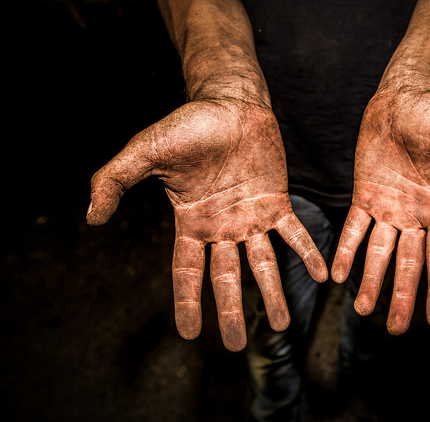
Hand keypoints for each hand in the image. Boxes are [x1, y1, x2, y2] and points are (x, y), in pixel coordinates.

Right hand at [87, 99, 327, 350]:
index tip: (190, 335)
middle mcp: (221, 227)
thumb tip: (91, 217)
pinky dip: (305, 253)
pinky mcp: (276, 201)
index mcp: (191, 222)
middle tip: (238, 346)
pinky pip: (293, 233)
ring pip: (262, 264)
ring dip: (272, 293)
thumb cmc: (187, 126)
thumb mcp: (142, 152)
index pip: (187, 272)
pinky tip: (318, 274)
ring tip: (282, 325)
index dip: (188, 302)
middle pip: (226, 278)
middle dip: (231, 312)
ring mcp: (250, 217)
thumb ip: (113, 181)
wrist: (229, 103)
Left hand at [332, 89, 429, 333]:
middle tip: (395, 329)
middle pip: (409, 265)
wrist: (408, 93)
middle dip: (403, 296)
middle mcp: (415, 215)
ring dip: (371, 281)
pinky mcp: (365, 193)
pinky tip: (339, 274)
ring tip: (362, 310)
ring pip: (379, 253)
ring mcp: (389, 205)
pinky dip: (347, 250)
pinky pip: (353, 227)